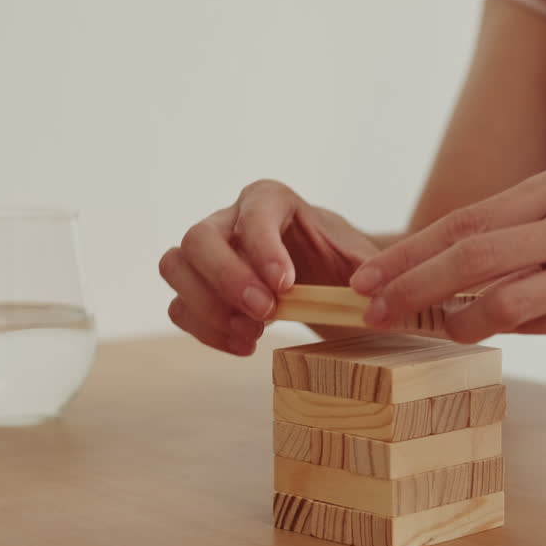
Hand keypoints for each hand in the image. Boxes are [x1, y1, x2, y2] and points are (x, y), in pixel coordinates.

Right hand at [160, 180, 378, 355]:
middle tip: (266, 314)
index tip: (287, 286)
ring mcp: (207, 254)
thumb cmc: (342, 262)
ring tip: (254, 335)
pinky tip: (246, 345)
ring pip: (175, 267)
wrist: (328, 280)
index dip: (263, 248)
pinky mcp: (196, 287)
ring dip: (208, 307)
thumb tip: (370, 292)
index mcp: (271, 200)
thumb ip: (370, 271)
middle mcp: (229, 219)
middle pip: (198, 238)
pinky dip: (206, 330)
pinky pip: (178, 306)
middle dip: (227, 279)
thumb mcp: (364, 262)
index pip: (253, 213)